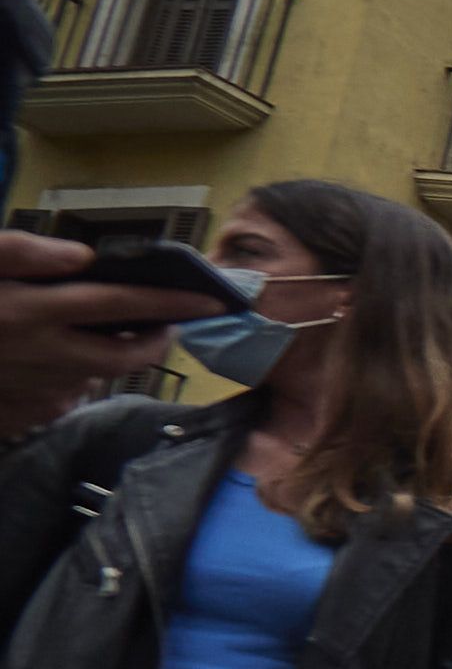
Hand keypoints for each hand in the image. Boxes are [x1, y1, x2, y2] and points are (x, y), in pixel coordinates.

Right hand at [0, 234, 224, 428]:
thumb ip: (22, 254)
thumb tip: (82, 255)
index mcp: (30, 311)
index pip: (117, 304)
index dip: (169, 303)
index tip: (211, 302)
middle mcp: (43, 354)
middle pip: (124, 357)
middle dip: (156, 343)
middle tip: (165, 326)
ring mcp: (36, 389)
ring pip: (96, 376)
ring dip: (110, 356)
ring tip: (99, 332)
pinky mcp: (26, 414)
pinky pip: (66, 396)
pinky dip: (73, 376)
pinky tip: (54, 356)